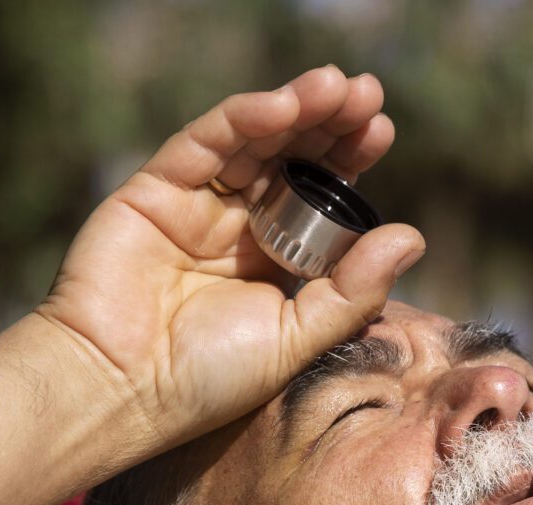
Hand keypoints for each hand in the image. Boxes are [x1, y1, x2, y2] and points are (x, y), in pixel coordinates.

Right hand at [35, 67, 424, 457]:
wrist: (120, 389)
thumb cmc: (206, 379)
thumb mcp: (295, 338)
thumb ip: (352, 291)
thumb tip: (412, 236)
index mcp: (273, 261)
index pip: (318, 197)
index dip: (348, 160)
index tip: (381, 131)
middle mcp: (236, 226)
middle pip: (289, 159)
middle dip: (329, 124)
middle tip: (367, 95)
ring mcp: (195, 205)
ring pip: (251, 142)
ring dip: (294, 109)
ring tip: (336, 87)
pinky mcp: (153, 190)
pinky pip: (203, 144)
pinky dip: (242, 119)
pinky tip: (280, 104)